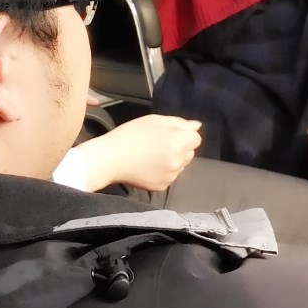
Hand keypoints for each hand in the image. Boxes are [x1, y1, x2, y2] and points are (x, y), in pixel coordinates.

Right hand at [81, 115, 200, 192]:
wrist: (110, 159)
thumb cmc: (131, 135)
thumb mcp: (155, 121)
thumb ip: (179, 123)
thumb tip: (197, 126)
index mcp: (179, 143)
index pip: (196, 139)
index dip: (184, 134)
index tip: (169, 134)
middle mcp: (179, 162)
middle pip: (190, 152)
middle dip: (180, 147)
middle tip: (159, 143)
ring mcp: (171, 176)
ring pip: (180, 165)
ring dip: (173, 160)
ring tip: (152, 155)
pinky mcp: (162, 186)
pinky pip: (170, 176)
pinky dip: (163, 171)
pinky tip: (148, 166)